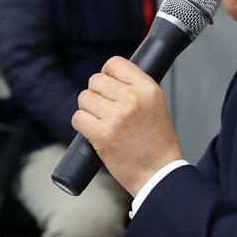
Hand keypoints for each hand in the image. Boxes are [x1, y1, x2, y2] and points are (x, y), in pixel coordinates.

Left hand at [69, 57, 183, 195]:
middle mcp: (132, 99)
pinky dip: (82, 126)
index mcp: (147, 88)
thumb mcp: (156, 105)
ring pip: (84, 98)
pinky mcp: (102, 134)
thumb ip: (135, 89)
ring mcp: (116, 116)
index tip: (108, 87)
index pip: (115, 63)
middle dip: (96, 95)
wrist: (158, 173)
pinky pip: (78, 118)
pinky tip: (95, 133)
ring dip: (88, 110)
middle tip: (105, 110)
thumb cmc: (157, 143)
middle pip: (95, 80)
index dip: (107, 74)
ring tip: (102, 122)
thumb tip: (108, 77)